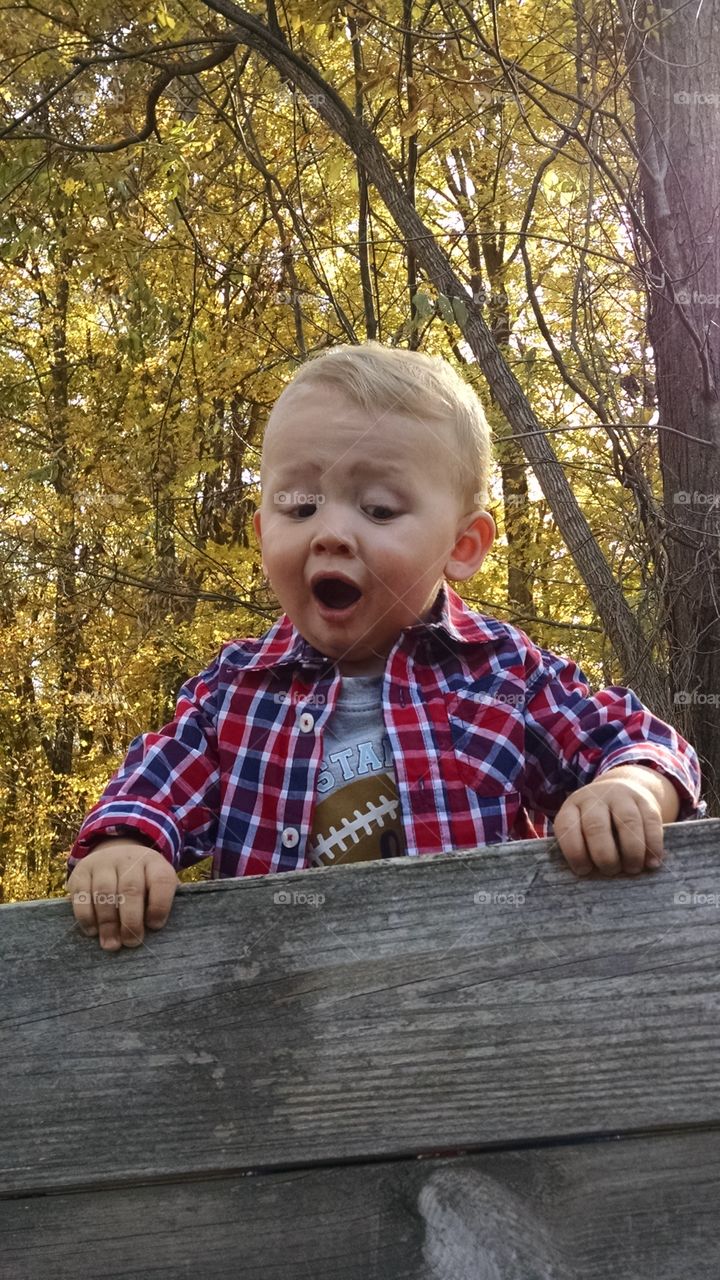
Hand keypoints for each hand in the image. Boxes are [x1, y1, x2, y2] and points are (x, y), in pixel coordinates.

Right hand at [66, 840, 178, 949]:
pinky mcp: (81, 871)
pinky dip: (87, 917)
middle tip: (131, 942)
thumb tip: (151, 931)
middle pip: (131, 889)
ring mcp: (103, 862)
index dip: (160, 906)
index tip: (155, 926)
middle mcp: (129, 859)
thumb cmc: (140, 881)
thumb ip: (156, 904)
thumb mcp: (154, 886)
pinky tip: (93, 931)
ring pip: (105, 892)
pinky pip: (82, 895)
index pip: (161, 880)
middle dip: (131, 921)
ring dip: (108, 923)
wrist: (112, 855)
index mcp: (154, 863)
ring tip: (111, 944)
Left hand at [553, 770, 667, 876]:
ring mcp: (620, 796)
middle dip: (604, 855)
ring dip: (631, 851)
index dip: (575, 853)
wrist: (622, 789)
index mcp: (572, 806)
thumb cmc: (597, 822)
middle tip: (611, 871)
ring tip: (633, 869)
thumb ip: (583, 848)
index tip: (584, 871)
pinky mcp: (645, 800)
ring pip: (627, 822)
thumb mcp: (581, 827)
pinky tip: (652, 862)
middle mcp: (595, 798)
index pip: (567, 827)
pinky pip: (651, 822)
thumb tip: (591, 878)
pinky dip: (653, 845)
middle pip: (596, 826)